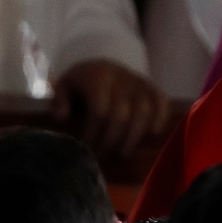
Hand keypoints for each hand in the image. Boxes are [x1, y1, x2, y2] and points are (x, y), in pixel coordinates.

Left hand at [52, 59, 170, 159]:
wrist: (102, 65)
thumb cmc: (81, 82)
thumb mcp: (64, 87)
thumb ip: (59, 102)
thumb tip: (62, 119)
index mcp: (98, 77)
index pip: (99, 111)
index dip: (93, 134)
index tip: (84, 149)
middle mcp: (122, 79)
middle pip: (121, 117)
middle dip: (111, 142)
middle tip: (102, 157)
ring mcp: (140, 83)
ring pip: (143, 114)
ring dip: (133, 138)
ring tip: (121, 153)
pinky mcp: (153, 88)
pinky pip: (162, 103)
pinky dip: (160, 119)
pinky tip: (151, 135)